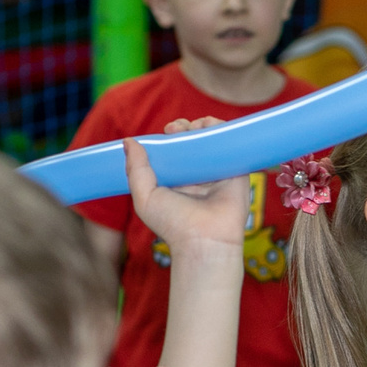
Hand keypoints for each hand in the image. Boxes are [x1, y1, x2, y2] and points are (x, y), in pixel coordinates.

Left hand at [125, 121, 251, 254]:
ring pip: (212, 140)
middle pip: (193, 140)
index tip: (167, 132)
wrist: (204, 241)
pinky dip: (224, 131)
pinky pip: (232, 146)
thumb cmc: (173, 224)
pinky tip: (213, 126)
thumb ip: (135, 168)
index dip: (170, 136)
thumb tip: (129, 140)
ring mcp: (218, 173)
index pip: (174, 149)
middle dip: (185, 127)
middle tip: (177, 129)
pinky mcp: (237, 172)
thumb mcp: (144, 197)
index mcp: (177, 180)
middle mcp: (198, 175)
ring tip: (196, 126)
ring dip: (203, 125)